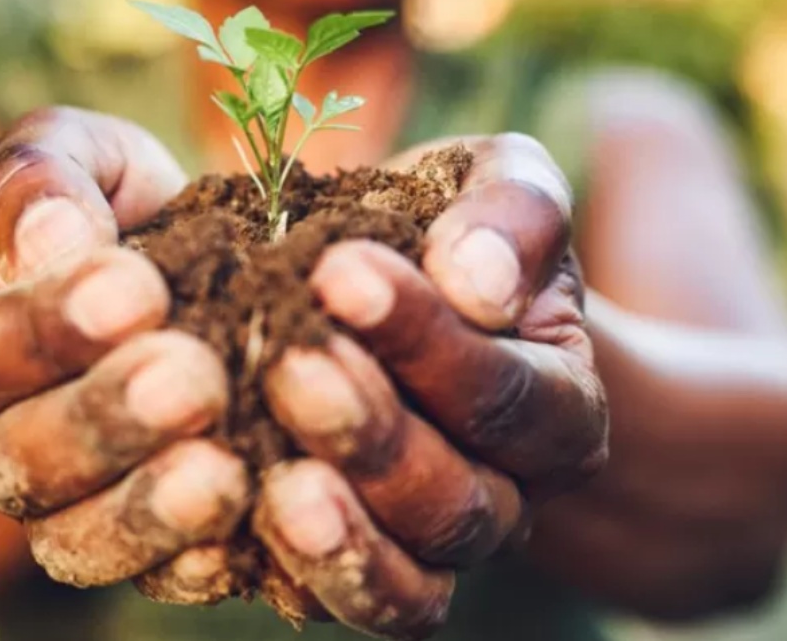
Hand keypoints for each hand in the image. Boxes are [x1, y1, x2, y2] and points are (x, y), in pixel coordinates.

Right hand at [0, 107, 250, 586]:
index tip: (136, 290)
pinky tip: (252, 521)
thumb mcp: (74, 157)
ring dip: (147, 511)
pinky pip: (152, 575)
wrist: (170, 273)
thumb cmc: (108, 208)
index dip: (47, 325)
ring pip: (75, 538)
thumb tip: (52, 237)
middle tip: (192, 380)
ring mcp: (56, 507)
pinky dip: (197, 561)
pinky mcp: (130, 546)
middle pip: (19, 457)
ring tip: (222, 473)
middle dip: (107, 420)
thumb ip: (41, 176)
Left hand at [256, 134, 608, 638]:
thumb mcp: (499, 188)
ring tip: (270, 481)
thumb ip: (514, 216)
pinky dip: (289, 576)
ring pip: (409, 576)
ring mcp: (431, 544)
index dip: (428, 339)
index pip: (509, 390)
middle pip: (457, 499)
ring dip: (338, 531)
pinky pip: (338, 604)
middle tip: (289, 363)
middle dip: (371, 432)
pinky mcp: (357, 568)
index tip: (341, 272)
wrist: (409, 295)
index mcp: (559, 406)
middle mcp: (508, 494)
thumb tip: (479, 283)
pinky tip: (227, 521)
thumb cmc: (455, 234)